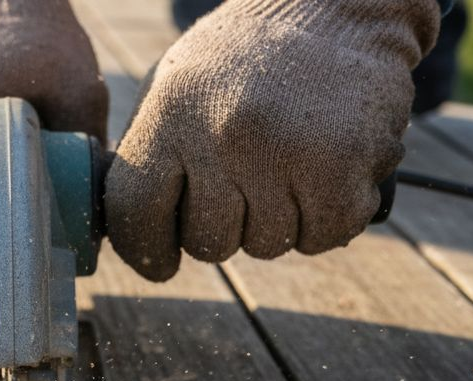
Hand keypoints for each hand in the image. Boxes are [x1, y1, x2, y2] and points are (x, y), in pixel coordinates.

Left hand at [105, 0, 439, 279]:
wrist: (341, 8)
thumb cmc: (252, 55)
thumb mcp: (179, 83)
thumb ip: (152, 152)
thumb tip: (131, 227)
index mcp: (171, 111)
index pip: (135, 211)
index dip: (145, 249)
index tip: (161, 262)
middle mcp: (221, 135)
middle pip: (207, 242)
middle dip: (227, 226)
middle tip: (248, 182)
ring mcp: (282, 154)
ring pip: (266, 245)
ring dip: (280, 220)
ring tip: (290, 161)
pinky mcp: (340, 169)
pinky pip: (322, 238)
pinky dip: (328, 219)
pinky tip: (327, 171)